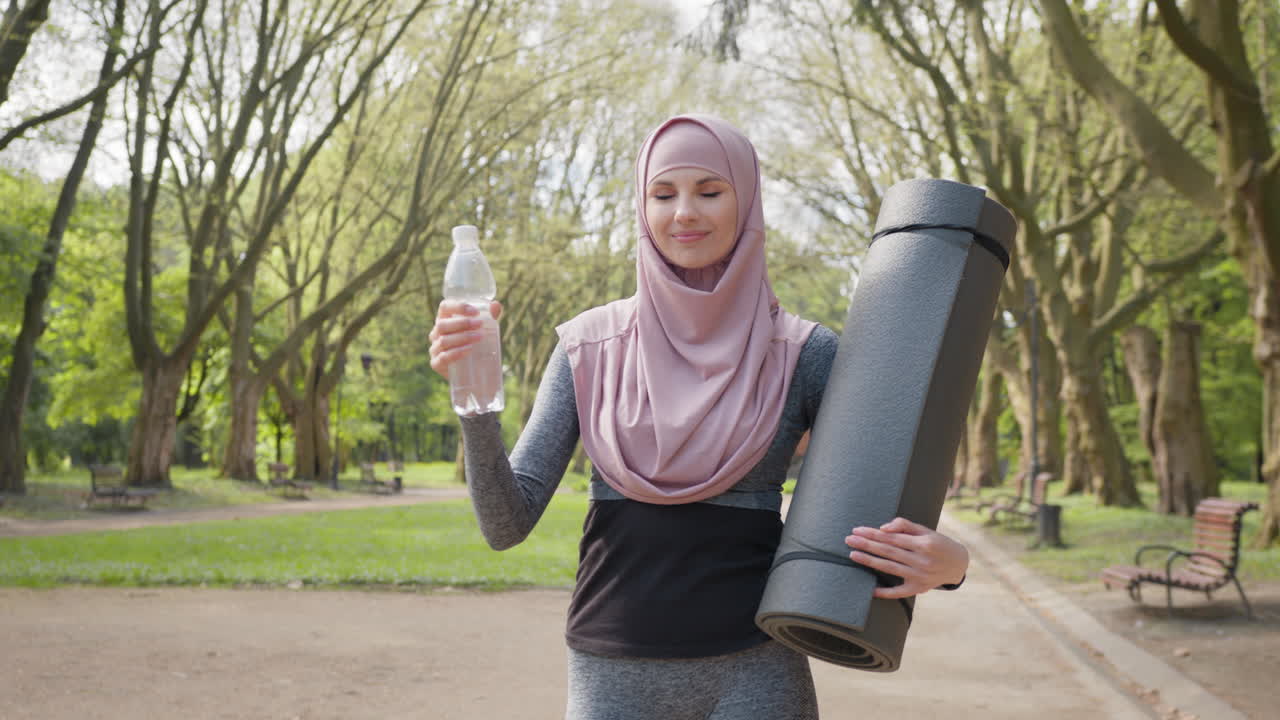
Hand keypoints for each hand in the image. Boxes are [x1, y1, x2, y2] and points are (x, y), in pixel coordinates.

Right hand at [428, 299, 502, 376]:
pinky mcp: (436, 364)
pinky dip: (456, 353)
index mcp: (445, 320)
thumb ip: (489, 317)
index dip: (458, 307)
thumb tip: (495, 304)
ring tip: (479, 337)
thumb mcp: (484, 331)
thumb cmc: (477, 347)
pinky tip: (469, 350)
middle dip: (462, 323)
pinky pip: (443, 357)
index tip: (476, 312)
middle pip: (442, 324)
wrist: (474, 374)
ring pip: (444, 340)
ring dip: (462, 337)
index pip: (445, 307)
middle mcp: (436, 333)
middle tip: (480, 324)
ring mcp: (435, 349)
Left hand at [845, 517, 968, 598]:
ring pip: (890, 568)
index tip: (857, 530)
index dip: (874, 534)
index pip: (893, 538)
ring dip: (870, 562)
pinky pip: (899, 592)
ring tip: (853, 555)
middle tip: (848, 540)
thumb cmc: (938, 543)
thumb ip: (905, 525)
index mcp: (924, 544)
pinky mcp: (919, 589)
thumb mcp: (926, 530)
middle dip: (867, 545)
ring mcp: (920, 577)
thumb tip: (883, 528)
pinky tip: (869, 589)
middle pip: (888, 552)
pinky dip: (884, 592)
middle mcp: (922, 561)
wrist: (958, 564)